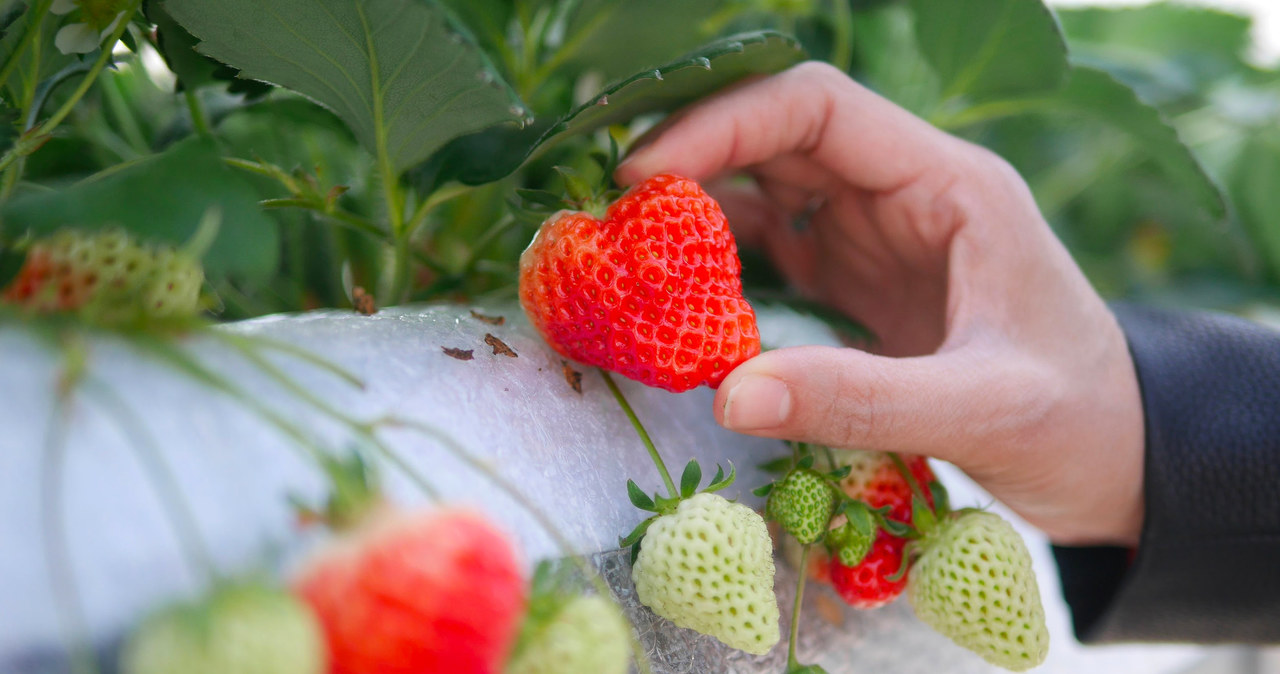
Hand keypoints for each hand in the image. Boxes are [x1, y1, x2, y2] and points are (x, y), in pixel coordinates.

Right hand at [615, 62, 1144, 546]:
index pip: (820, 107)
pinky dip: (718, 263)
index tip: (644, 170)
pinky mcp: (857, 283)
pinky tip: (674, 293)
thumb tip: (727, 395)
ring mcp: (876, 237)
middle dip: (691, 161)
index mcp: (949, 185)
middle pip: (778, 138)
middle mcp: (905, 194)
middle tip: (609, 211)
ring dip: (695, 212)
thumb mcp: (982, 409)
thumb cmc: (1076, 419)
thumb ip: (861, 399)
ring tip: (624, 250)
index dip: (725, 123)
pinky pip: (772, 250)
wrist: (1118, 457)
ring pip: (766, 190)